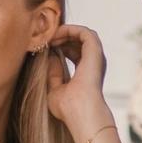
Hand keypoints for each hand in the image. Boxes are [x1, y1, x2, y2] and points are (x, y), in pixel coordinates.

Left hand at [43, 25, 111, 142]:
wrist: (80, 113)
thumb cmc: (69, 108)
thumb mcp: (55, 89)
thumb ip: (53, 73)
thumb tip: (50, 56)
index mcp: (86, 72)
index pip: (74, 53)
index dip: (60, 46)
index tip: (45, 46)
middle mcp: (93, 63)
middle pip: (78, 42)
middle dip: (62, 37)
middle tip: (45, 39)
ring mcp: (96, 57)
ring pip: (83, 34)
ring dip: (65, 32)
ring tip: (50, 36)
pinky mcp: (95, 51)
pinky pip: (85, 32)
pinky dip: (70, 30)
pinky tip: (56, 35)